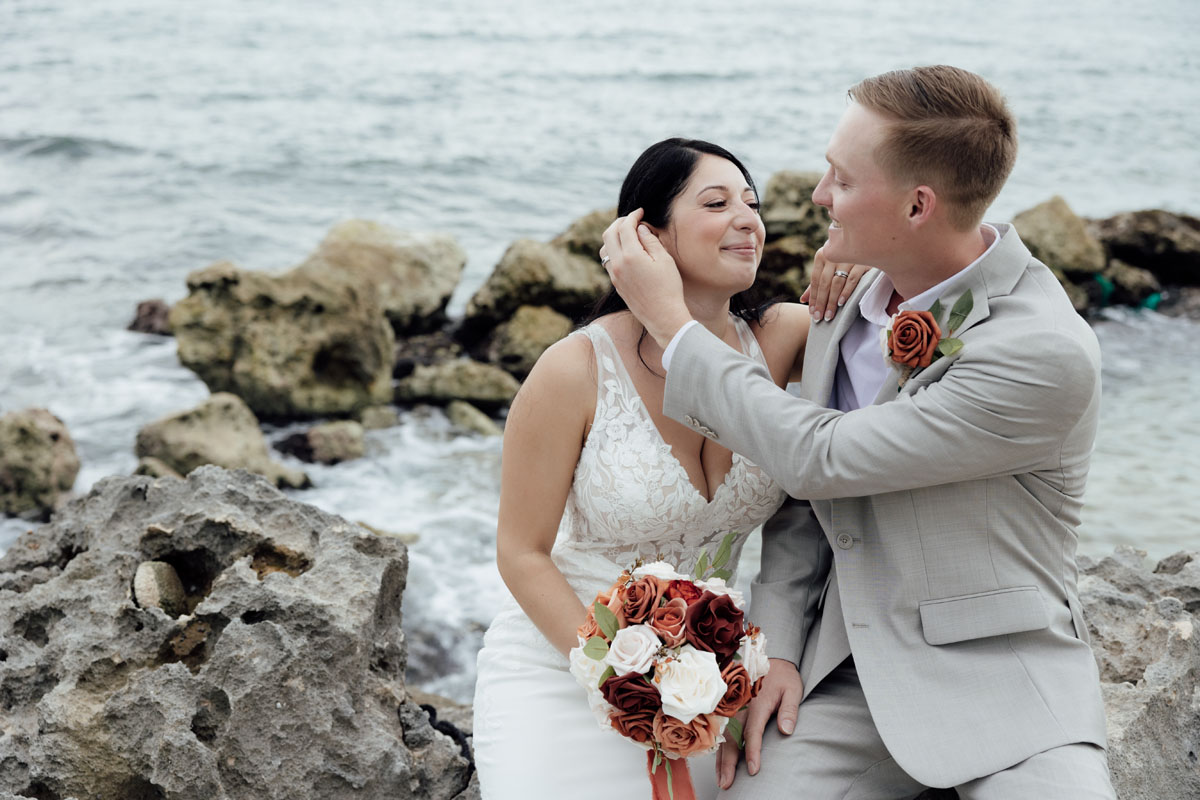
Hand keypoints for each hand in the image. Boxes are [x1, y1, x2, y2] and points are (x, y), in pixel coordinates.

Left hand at [599, 209, 691, 347]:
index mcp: (631, 256)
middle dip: (620, 223)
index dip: (633, 216)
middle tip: (633, 219)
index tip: (641, 212)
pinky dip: (613, 249)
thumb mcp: (664, 260)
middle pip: (609, 234)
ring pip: (605, 248)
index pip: (625, 227)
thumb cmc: (668, 288)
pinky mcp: (615, 284)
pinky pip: (607, 261)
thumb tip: (640, 228)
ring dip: (613, 236)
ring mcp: (614, 275)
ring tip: (628, 234)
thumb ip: (650, 240)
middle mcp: (618, 264)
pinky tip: (626, 250)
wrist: (663, 316)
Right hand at [715, 658, 803, 789]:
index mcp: (757, 702)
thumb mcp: (793, 690)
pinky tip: (719, 765)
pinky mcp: (730, 710)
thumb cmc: (783, 677)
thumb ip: (789, 710)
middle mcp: (741, 707)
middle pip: (732, 738)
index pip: (753, 732)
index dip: (752, 752)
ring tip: (722, 780)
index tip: (753, 770)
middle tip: (728, 783)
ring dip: (721, 760)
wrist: (772, 659)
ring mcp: (733, 708)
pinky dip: (719, 750)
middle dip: (729, 763)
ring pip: (723, 737)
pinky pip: (722, 732)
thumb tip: (786, 730)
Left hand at [799, 247, 872, 322]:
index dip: (813, 297)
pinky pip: (852, 279)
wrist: (865, 244)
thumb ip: (816, 284)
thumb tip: (802, 300)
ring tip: (829, 315)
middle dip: (821, 302)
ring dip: (831, 301)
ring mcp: (848, 259)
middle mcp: (833, 256)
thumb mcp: (827, 269)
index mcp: (821, 256)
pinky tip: (841, 303)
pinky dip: (846, 291)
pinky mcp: (862, 263)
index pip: (815, 280)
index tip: (812, 312)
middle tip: (819, 317)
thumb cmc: (842, 261)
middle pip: (824, 283)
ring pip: (836, 283)